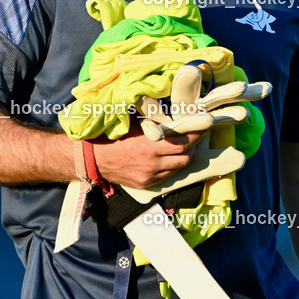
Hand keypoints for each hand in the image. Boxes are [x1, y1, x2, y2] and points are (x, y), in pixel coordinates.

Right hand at [91, 120, 206, 188]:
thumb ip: (154, 121)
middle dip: (194, 145)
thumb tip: (173, 113)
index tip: (205, 125)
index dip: (196, 134)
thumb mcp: (135, 123)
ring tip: (186, 146)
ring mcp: (150, 176)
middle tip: (197, 134)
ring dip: (184, 156)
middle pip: (185, 157)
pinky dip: (172, 167)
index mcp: (150, 146)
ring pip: (178, 168)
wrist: (94, 158)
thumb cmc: (113, 136)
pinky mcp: (146, 184)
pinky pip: (167, 176)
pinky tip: (170, 158)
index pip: (183, 142)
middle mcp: (153, 163)